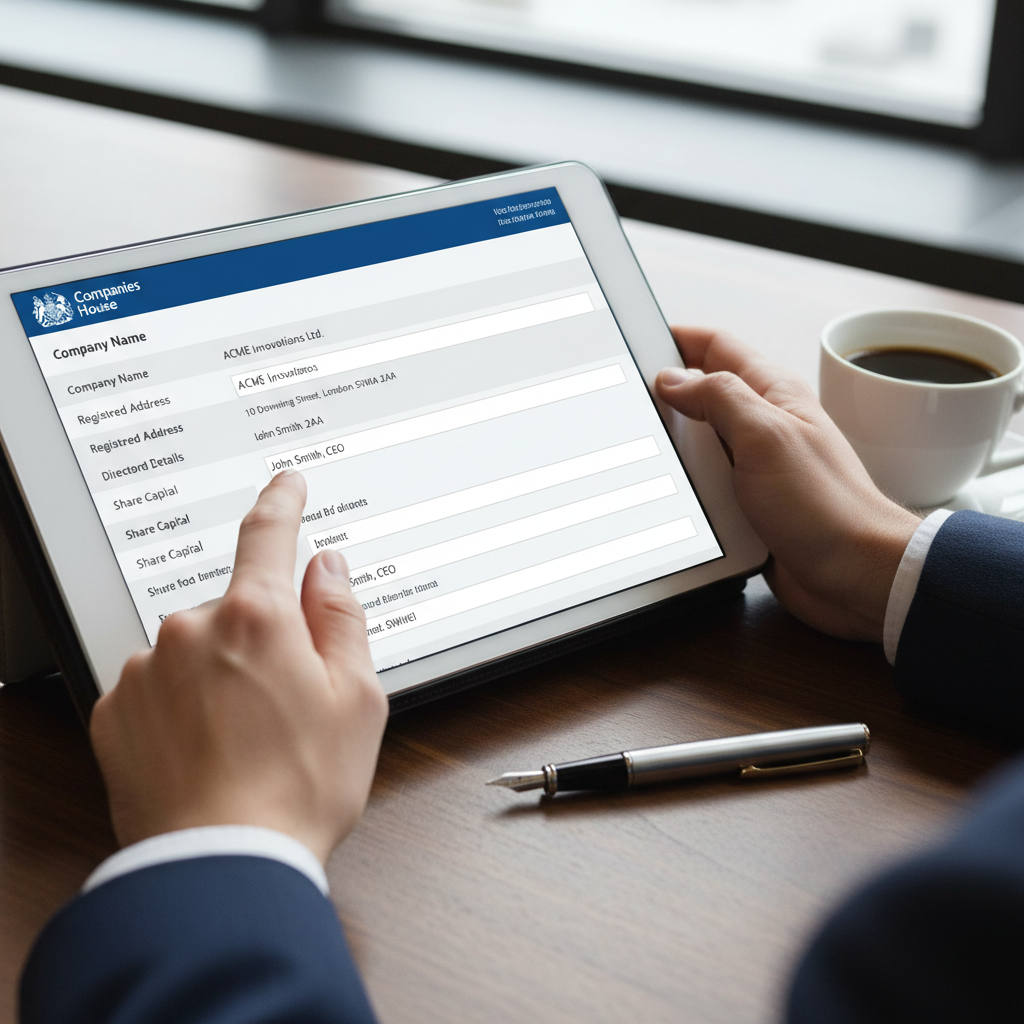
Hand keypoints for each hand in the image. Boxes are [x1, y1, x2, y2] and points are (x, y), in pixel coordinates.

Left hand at [90, 470, 388, 863]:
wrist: (222, 864)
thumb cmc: (298, 788)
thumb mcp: (358, 698)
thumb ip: (342, 618)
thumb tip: (327, 569)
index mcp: (258, 617)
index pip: (268, 534)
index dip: (282, 501)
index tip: (286, 483)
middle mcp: (192, 630)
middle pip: (237, 609)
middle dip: (262, 639)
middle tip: (289, 703)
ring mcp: (147, 670)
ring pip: (196, 650)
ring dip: (219, 676)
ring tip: (247, 741)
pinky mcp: (116, 712)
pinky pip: (157, 687)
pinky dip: (181, 707)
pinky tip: (208, 751)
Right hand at [655, 327, 920, 641]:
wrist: (854, 576)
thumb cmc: (825, 506)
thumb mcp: (764, 435)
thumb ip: (718, 397)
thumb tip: (672, 378)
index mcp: (773, 393)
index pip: (716, 345)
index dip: (677, 339)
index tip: (639, 341)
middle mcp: (763, 425)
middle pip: (701, 394)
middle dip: (666, 398)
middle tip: (633, 407)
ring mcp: (756, 466)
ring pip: (698, 445)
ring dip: (676, 453)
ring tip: (654, 458)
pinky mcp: (749, 505)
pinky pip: (705, 488)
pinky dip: (688, 492)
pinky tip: (674, 499)